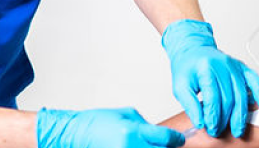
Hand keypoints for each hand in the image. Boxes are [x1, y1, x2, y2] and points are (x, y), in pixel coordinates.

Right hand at [37, 107, 184, 147]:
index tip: (180, 139)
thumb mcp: (124, 114)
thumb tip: (158, 133)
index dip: (177, 139)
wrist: (77, 134)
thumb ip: (144, 123)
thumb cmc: (98, 121)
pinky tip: (142, 146)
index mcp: (132, 132)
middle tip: (170, 144)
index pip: (165, 139)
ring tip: (153, 144)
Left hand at [162, 19, 258, 137]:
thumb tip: (200, 123)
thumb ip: (190, 104)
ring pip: (242, 95)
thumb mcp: (180, 85)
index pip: (213, 97)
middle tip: (219, 131)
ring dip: (241, 115)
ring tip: (237, 130)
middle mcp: (222, 65)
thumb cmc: (187, 67)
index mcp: (205, 68)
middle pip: (229, 98)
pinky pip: (255, 81)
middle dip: (225, 119)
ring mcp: (233, 65)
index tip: (210, 128)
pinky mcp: (241, 67)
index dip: (213, 116)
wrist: (193, 49)